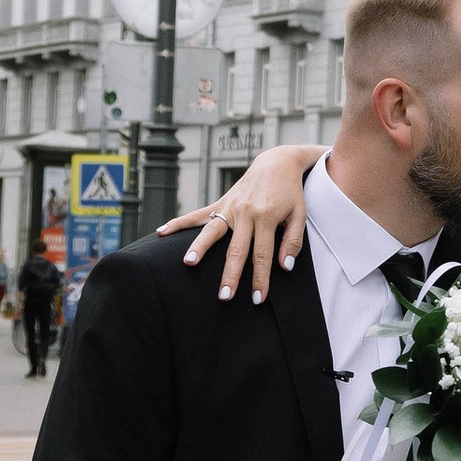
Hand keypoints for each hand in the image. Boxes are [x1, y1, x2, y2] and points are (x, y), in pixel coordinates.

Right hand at [162, 143, 319, 301]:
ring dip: (200, 247)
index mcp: (266, 216)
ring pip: (212, 231)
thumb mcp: (300, 214)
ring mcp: (230, 207)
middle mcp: (245, 212)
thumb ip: (293, 241)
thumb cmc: (290, 192)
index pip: (262, 254)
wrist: (277, 163)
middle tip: (224, 296)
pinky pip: (197, 214)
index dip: (260, 278)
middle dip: (230, 275)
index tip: (258, 298)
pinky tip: (161, 232)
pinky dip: (179, 223)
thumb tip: (285, 267)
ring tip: (188, 263)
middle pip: (236, 249)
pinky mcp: (221, 203)